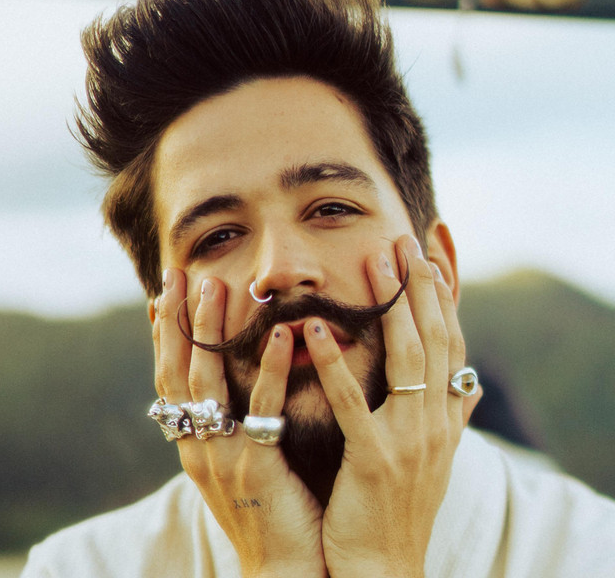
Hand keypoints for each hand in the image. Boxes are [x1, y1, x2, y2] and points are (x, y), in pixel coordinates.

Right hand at [153, 269, 325, 577]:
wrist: (286, 570)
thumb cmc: (270, 511)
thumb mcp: (237, 463)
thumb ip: (229, 422)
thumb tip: (225, 385)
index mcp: (192, 444)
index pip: (170, 379)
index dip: (165, 336)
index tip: (163, 294)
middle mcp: (196, 446)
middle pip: (179, 371)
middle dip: (177, 322)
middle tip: (178, 275)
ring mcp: (220, 457)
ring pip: (208, 382)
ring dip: (209, 333)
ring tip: (217, 288)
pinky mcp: (254, 467)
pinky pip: (261, 409)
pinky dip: (268, 369)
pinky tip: (280, 334)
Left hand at [302, 235, 480, 576]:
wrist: (384, 567)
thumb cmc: (402, 505)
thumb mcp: (433, 456)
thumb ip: (450, 417)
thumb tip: (467, 388)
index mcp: (444, 415)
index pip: (451, 341)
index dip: (444, 295)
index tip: (432, 252)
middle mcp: (436, 420)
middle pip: (433, 337)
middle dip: (421, 284)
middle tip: (404, 239)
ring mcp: (409, 439)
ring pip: (407, 357)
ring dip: (392, 304)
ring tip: (375, 259)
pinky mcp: (374, 460)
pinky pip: (353, 403)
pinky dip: (336, 362)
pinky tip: (316, 328)